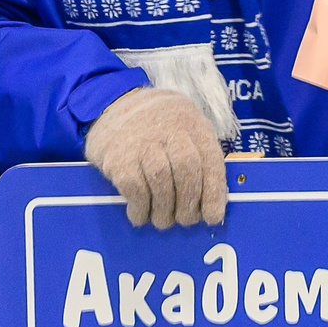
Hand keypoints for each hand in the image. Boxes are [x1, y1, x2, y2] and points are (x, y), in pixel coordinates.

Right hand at [84, 87, 229, 228]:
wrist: (114, 106)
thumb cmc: (159, 126)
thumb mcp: (187, 128)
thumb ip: (201, 159)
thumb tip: (213, 203)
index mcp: (192, 124)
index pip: (210, 159)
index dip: (213, 192)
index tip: (212, 217)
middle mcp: (169, 129)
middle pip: (186, 168)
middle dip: (188, 202)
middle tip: (185, 220)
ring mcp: (141, 141)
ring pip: (160, 179)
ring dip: (164, 209)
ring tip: (163, 220)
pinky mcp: (117, 156)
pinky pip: (133, 187)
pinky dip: (140, 207)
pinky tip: (141, 214)